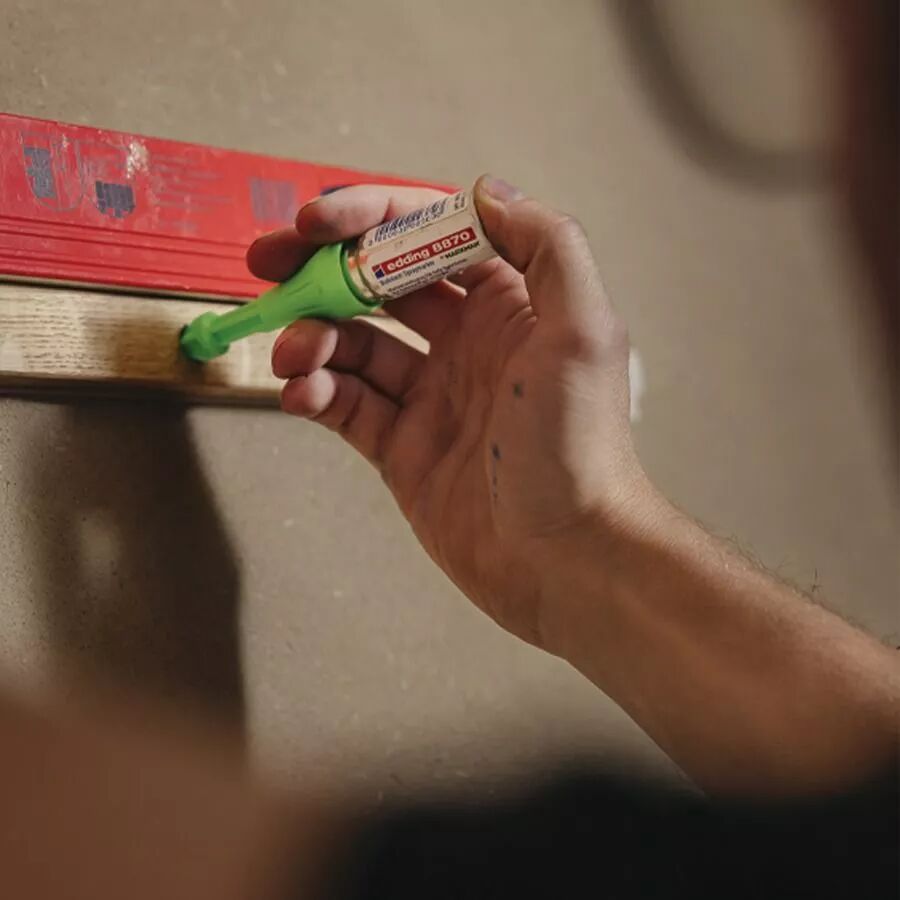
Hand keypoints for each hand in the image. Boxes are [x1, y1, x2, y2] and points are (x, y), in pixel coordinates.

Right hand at [248, 176, 651, 648]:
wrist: (564, 559)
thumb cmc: (582, 450)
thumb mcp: (582, 332)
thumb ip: (546, 246)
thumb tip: (488, 190)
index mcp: (508, 305)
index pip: (428, 238)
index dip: (371, 219)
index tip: (320, 223)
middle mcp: (467, 343)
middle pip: (378, 284)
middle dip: (322, 269)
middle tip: (268, 263)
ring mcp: (431, 395)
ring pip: (352, 343)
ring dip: (312, 336)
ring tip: (290, 350)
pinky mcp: (403, 447)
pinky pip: (344, 404)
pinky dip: (315, 392)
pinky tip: (302, 393)